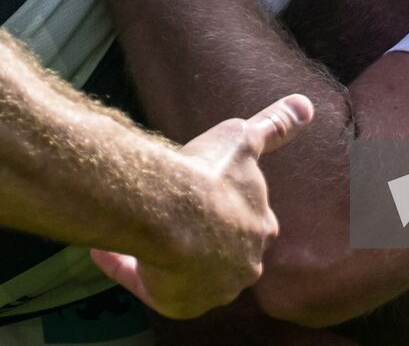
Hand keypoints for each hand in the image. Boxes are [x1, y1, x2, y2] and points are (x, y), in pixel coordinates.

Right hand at [91, 95, 315, 318]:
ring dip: (160, 253)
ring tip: (133, 229)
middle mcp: (242, 267)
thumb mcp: (244, 139)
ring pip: (181, 271)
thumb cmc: (211, 174)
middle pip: (219, 252)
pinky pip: (146, 283)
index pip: (249, 222)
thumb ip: (276, 125)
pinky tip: (102, 250)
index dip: (226, 206)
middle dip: (199, 236)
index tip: (204, 191)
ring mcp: (211, 289)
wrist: (175, 210)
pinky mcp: (175, 303)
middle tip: (170, 212)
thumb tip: (306, 106)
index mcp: (259, 230)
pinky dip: (125, 266)